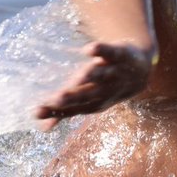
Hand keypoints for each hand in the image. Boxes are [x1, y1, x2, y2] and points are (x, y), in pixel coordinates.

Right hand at [34, 41, 153, 130]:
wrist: (141, 72)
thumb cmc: (106, 88)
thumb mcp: (87, 102)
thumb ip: (64, 112)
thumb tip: (42, 126)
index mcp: (93, 103)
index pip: (72, 109)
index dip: (55, 111)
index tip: (36, 112)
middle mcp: (104, 91)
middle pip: (86, 94)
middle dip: (72, 97)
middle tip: (56, 98)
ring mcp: (113, 72)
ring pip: (100, 75)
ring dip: (90, 76)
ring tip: (77, 76)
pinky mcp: (120, 54)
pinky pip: (111, 53)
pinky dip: (102, 51)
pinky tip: (90, 49)